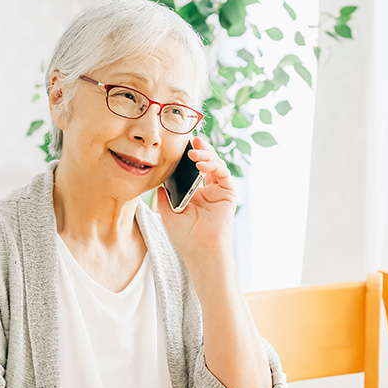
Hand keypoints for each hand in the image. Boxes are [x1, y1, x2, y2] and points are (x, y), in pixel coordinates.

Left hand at [157, 137, 236, 258]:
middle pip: (207, 162)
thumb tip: (158, 182)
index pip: (194, 169)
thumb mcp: (167, 213)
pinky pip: (223, 174)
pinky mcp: (228, 194)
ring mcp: (219, 191)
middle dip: (201, 148)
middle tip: (192, 138)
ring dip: (206, 155)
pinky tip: (201, 164)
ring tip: (194, 152)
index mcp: (195, 194)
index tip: (181, 144)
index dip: (190, 155)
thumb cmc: (184, 236)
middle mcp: (208, 190)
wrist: (199, 249)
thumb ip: (164, 196)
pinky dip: (214, 165)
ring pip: (216, 164)